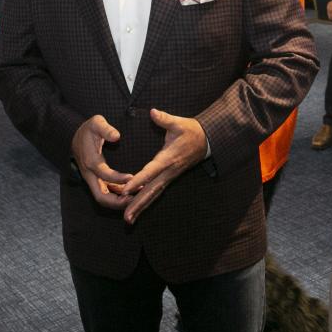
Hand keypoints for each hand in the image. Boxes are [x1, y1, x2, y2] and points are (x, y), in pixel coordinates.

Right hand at [71, 115, 133, 208]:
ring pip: (103, 198)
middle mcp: (90, 174)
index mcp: (90, 161)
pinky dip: (117, 196)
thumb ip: (105, 128)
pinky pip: (106, 193)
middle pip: (101, 197)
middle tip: (135, 199)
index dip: (118, 178)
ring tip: (137, 197)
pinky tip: (132, 194)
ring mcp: (92, 179)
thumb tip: (116, 136)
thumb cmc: (88, 129)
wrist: (74, 136)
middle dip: (117, 202)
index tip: (133, 177)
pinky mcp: (96, 180)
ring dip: (119, 201)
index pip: (104, 174)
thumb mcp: (96, 123)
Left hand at [121, 109, 207, 224]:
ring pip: (153, 195)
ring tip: (127, 219)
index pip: (151, 171)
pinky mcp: (168, 178)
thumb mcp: (179, 123)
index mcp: (168, 158)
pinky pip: (155, 192)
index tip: (126, 189)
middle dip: (137, 204)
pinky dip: (145, 202)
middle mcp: (168, 172)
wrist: (206, 140)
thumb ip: (164, 119)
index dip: (138, 180)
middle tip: (125, 217)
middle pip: (150, 191)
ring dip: (140, 207)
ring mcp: (169, 177)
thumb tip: (153, 112)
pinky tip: (135, 210)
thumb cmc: (190, 131)